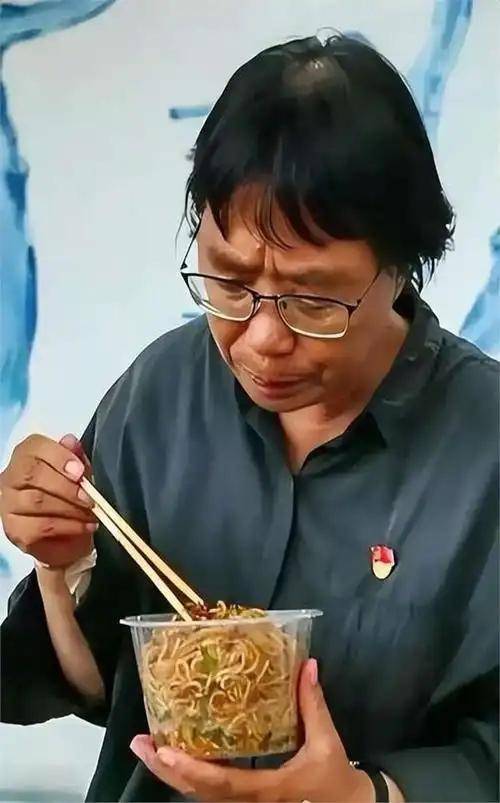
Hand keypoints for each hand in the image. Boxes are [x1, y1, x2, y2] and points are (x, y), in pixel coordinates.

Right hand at [0, 433, 96, 566]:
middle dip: (66, 486)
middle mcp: (10, 478)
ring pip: (36, 501)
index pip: (34, 448)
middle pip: (31, 474)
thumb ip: (75, 457)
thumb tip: (71, 442)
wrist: (67, 534)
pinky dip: (69, 527)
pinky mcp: (15, 531)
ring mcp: (8, 505)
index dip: (59, 457)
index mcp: (26, 456)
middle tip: (89, 498)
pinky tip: (85, 526)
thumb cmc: (71, 495)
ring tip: (90, 514)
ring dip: (70, 508)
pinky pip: (41, 527)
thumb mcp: (79, 472)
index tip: (80, 472)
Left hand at [130, 659, 375, 801]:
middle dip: (165, 770)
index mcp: (267, 790)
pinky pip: (209, 793)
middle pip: (198, 793)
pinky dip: (188, 775)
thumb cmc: (334, 779)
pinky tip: (173, 756)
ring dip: (170, 773)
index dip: (192, 770)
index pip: (223, 783)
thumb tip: (307, 665)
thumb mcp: (326, 742)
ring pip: (199, 795)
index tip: (165, 752)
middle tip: (140, 743)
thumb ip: (313, 704)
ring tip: (148, 745)